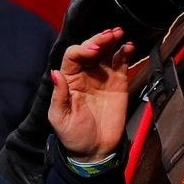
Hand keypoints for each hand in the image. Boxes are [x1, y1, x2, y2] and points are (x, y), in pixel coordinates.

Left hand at [46, 26, 135, 158]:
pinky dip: (125, 52)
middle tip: (109, 35)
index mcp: (69, 79)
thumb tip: (55, 73)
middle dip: (99, 39)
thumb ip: (59, 96)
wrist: (95, 150)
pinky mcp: (118, 82)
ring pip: (106, 51)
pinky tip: (128, 47)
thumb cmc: (74, 135)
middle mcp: (85, 73)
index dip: (82, 50)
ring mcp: (103, 76)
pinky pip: (121, 63)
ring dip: (111, 40)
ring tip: (118, 33)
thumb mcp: (60, 118)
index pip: (73, 55)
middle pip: (91, 48)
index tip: (92, 52)